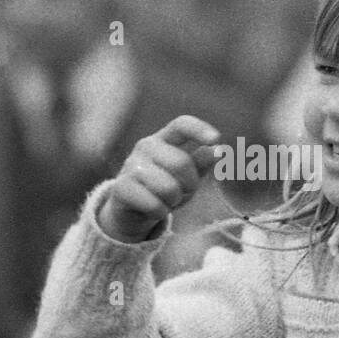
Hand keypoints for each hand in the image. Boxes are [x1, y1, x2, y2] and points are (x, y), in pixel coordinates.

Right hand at [98, 115, 220, 242]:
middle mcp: (145, 146)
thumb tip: (217, 151)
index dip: (199, 129)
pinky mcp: (120, 187)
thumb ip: (201, 162)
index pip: (181, 125)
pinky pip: (154, 205)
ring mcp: (131, 165)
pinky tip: (153, 209)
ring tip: (166, 200)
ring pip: (169, 188)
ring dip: (173, 201)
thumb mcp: (187, 175)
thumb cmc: (165, 187)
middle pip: (181, 163)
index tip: (216, 138)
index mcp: (164, 139)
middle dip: (189, 185)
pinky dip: (160, 212)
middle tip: (182, 192)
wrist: (131, 210)